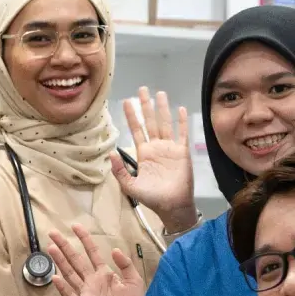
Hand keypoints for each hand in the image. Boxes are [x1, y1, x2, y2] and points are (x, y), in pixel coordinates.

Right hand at [48, 224, 145, 295]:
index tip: (75, 227)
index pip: (92, 253)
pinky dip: (62, 287)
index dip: (84, 240)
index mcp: (104, 274)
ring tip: (50, 248)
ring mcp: (85, 293)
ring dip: (60, 261)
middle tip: (53, 233)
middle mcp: (91, 280)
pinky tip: (55, 277)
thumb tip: (114, 249)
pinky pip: (70, 295)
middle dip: (65, 246)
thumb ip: (126, 265)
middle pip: (76, 260)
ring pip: (69, 273)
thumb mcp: (135, 282)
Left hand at [115, 89, 195, 229]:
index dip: (132, 116)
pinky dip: (182, 122)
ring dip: (162, 109)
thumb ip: (120, 171)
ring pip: (165, 124)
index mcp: (143, 153)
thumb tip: (111, 153)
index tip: (127, 102)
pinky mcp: (183, 152)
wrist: (172, 206)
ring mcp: (170, 148)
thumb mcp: (130, 186)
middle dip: (146, 106)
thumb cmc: (152, 198)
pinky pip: (182, 134)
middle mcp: (156, 147)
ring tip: (159, 93)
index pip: (136, 130)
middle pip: (150, 122)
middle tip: (142, 89)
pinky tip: (180, 109)